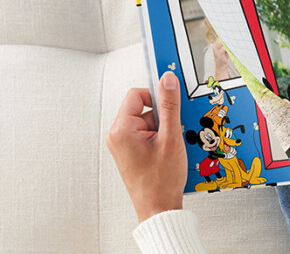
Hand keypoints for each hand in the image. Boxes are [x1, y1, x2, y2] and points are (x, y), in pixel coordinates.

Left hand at [106, 72, 186, 221]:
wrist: (159, 208)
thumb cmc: (160, 182)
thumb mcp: (170, 137)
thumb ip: (169, 105)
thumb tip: (167, 81)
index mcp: (121, 130)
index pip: (136, 95)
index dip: (156, 96)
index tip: (170, 102)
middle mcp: (117, 136)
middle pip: (143, 109)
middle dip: (161, 118)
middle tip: (172, 133)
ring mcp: (123, 145)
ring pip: (147, 122)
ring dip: (162, 130)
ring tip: (169, 148)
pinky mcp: (130, 153)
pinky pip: (146, 135)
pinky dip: (159, 139)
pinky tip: (167, 153)